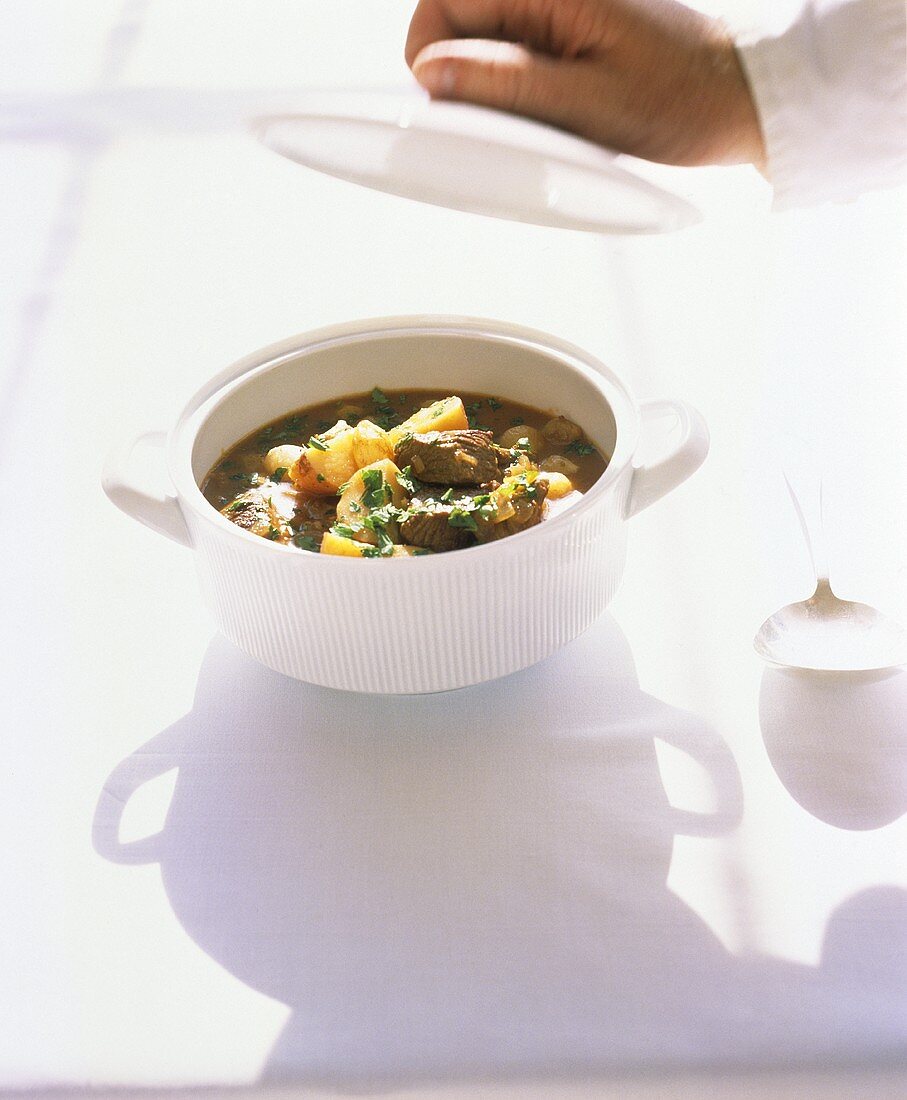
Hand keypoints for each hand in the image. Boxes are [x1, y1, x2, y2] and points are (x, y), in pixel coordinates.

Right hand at [406, 0, 765, 169]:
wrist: (741, 97)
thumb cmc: (682, 98)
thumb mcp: (588, 104)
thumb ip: (504, 83)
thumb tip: (430, 73)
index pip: (444, 1)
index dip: (431, 57)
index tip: (447, 107)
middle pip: (459, 18)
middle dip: (462, 74)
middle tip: (504, 122)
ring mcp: (558, 5)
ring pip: (483, 39)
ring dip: (492, 85)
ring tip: (541, 119)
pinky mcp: (567, 26)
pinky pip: (514, 51)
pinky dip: (517, 88)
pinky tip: (551, 113)